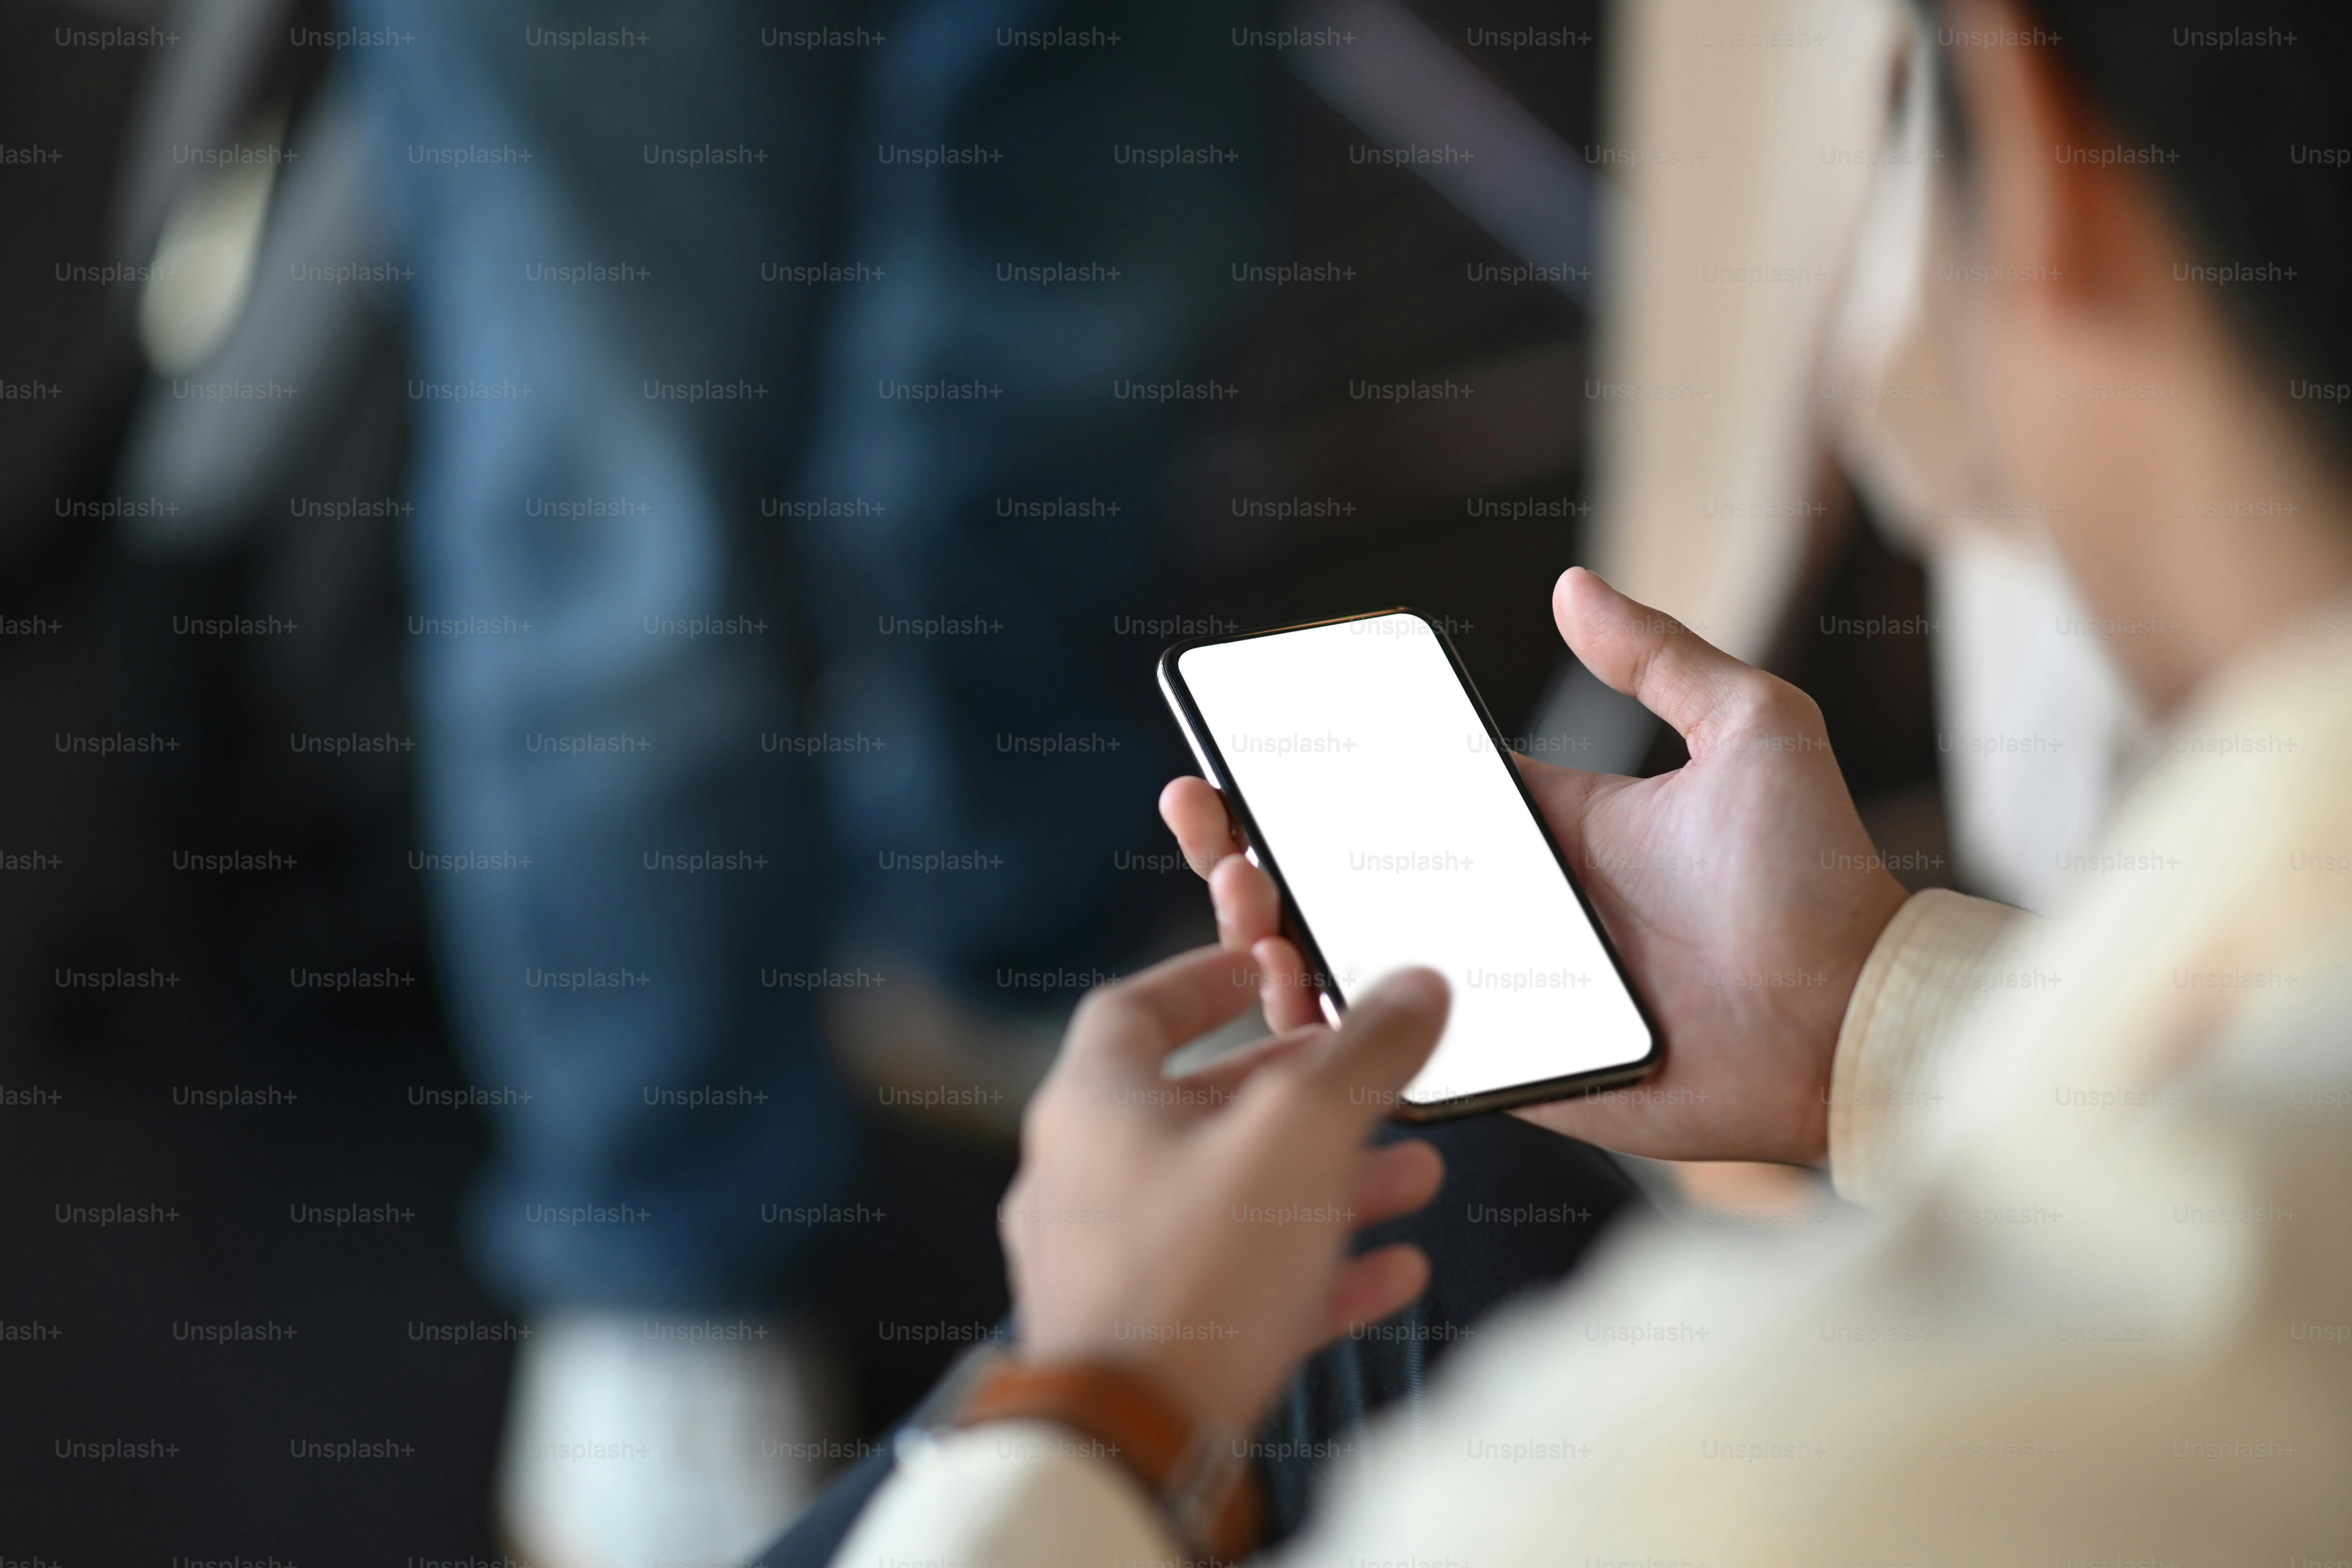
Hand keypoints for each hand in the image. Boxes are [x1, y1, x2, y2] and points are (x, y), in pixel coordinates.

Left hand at [1001, 945, 1448, 1431]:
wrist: (1132, 1440)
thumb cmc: (1194, 1270)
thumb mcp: (1300, 1132)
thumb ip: (1365, 1055)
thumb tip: (1418, 986)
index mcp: (1091, 1107)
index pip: (1137, 1010)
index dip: (1203, 979)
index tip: (1260, 967)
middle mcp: (1084, 1179)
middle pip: (1202, 1110)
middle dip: (1304, 1096)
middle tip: (1374, 1083)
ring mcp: (1110, 1264)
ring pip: (1233, 1200)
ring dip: (1327, 1183)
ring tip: (1416, 1175)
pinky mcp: (1147, 1338)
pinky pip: (1238, 1284)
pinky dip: (1313, 1269)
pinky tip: (1393, 1269)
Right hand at [1160, 567, 1909, 1165]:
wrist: (1857, 1015)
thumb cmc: (1819, 875)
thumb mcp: (1752, 729)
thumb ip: (1660, 659)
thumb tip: (1572, 583)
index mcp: (1550, 834)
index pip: (1405, 798)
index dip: (1322, 777)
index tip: (1249, 752)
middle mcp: (1516, 913)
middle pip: (1361, 880)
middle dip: (1269, 851)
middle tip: (1205, 822)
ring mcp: (1510, 995)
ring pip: (1366, 968)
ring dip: (1283, 935)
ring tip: (1236, 900)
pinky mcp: (1522, 1069)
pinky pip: (1412, 1057)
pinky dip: (1344, 1035)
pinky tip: (1287, 999)